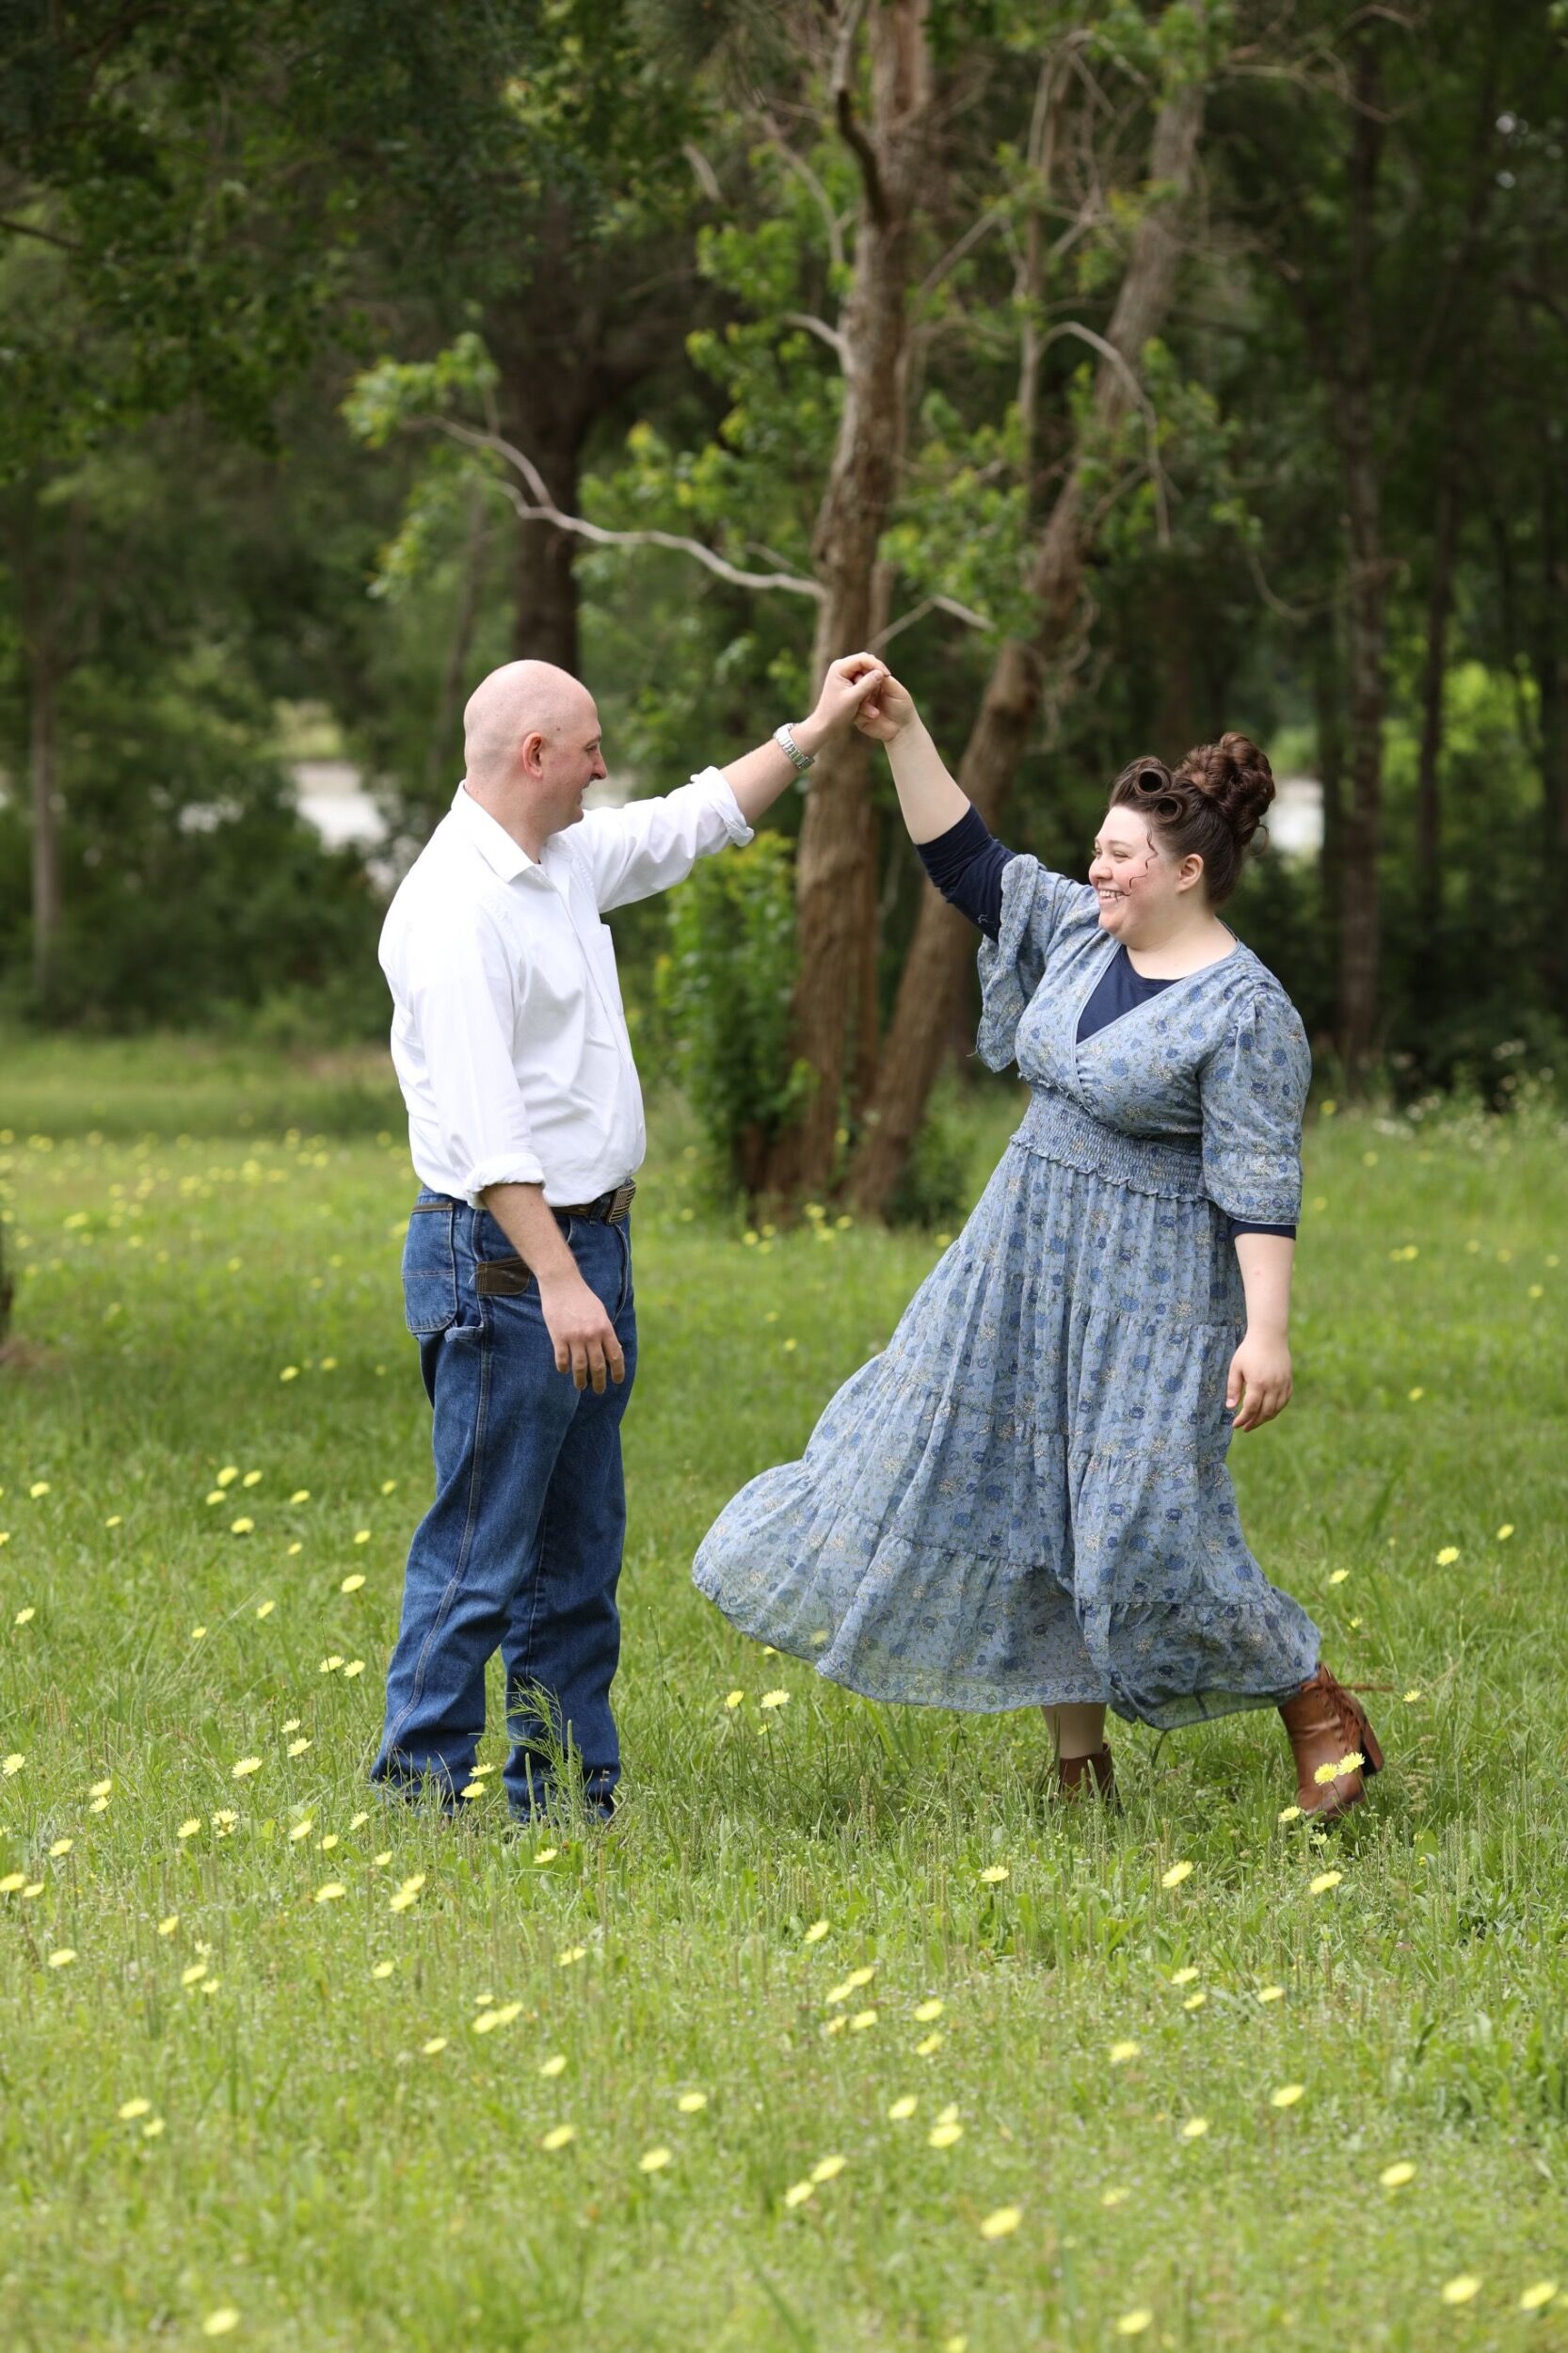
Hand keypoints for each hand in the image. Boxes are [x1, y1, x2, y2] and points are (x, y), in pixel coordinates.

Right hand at [537, 1268, 625, 1392]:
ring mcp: (574, 1337)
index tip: (617, 1381)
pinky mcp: (558, 1336)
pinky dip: (563, 1368)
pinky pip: (562, 1359)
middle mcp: (592, 1335)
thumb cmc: (583, 1297)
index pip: (615, 1356)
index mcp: (605, 1328)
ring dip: (581, 1380)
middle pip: (598, 1366)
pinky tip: (564, 1371)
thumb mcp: (600, 1313)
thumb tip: (614, 1351)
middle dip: (600, 1381)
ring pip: (580, 1367)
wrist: (562, 1283)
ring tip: (581, 1387)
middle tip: (599, 1391)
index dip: (618, 1371)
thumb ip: (606, 1331)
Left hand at [797, 652, 888, 751]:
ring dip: (872, 683)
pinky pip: (864, 680)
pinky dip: (869, 688)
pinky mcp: (849, 682)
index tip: (887, 675)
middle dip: (875, 673)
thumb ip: (867, 685)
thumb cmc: (836, 713)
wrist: (825, 725)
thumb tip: (880, 672)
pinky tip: (871, 698)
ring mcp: (845, 674)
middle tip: (887, 681)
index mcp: (839, 667)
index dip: (877, 665)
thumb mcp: (853, 699)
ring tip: (873, 697)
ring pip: (866, 672)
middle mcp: (842, 667)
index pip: (863, 658)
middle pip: (866, 662)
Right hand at [852, 665, 917, 742]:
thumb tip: (874, 669)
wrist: (901, 729)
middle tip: (869, 696)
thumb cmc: (903, 707)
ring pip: (852, 698)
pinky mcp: (857, 716)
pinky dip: (860, 714)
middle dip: (860, 687)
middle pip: (855, 683)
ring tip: (874, 711)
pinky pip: (852, 712)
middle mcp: (866, 691)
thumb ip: (886, 681)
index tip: (868, 679)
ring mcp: (860, 703)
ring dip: (861, 703)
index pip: (865, 672)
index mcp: (875, 681)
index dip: (864, 673)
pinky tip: (871, 718)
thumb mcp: (896, 691)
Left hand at [1226, 1329, 1291, 1431]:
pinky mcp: (1289, 1381)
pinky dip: (1276, 1409)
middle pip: (1265, 1412)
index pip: (1251, 1408)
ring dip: (1265, 1418)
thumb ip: (1233, 1388)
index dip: (1243, 1419)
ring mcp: (1283, 1384)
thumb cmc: (1249, 1351)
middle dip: (1254, 1423)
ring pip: (1276, 1409)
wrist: (1269, 1336)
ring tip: (1255, 1422)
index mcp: (1258, 1383)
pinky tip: (1268, 1412)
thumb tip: (1230, 1408)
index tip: (1235, 1425)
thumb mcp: (1236, 1367)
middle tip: (1245, 1428)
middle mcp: (1273, 1386)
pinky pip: (1284, 1401)